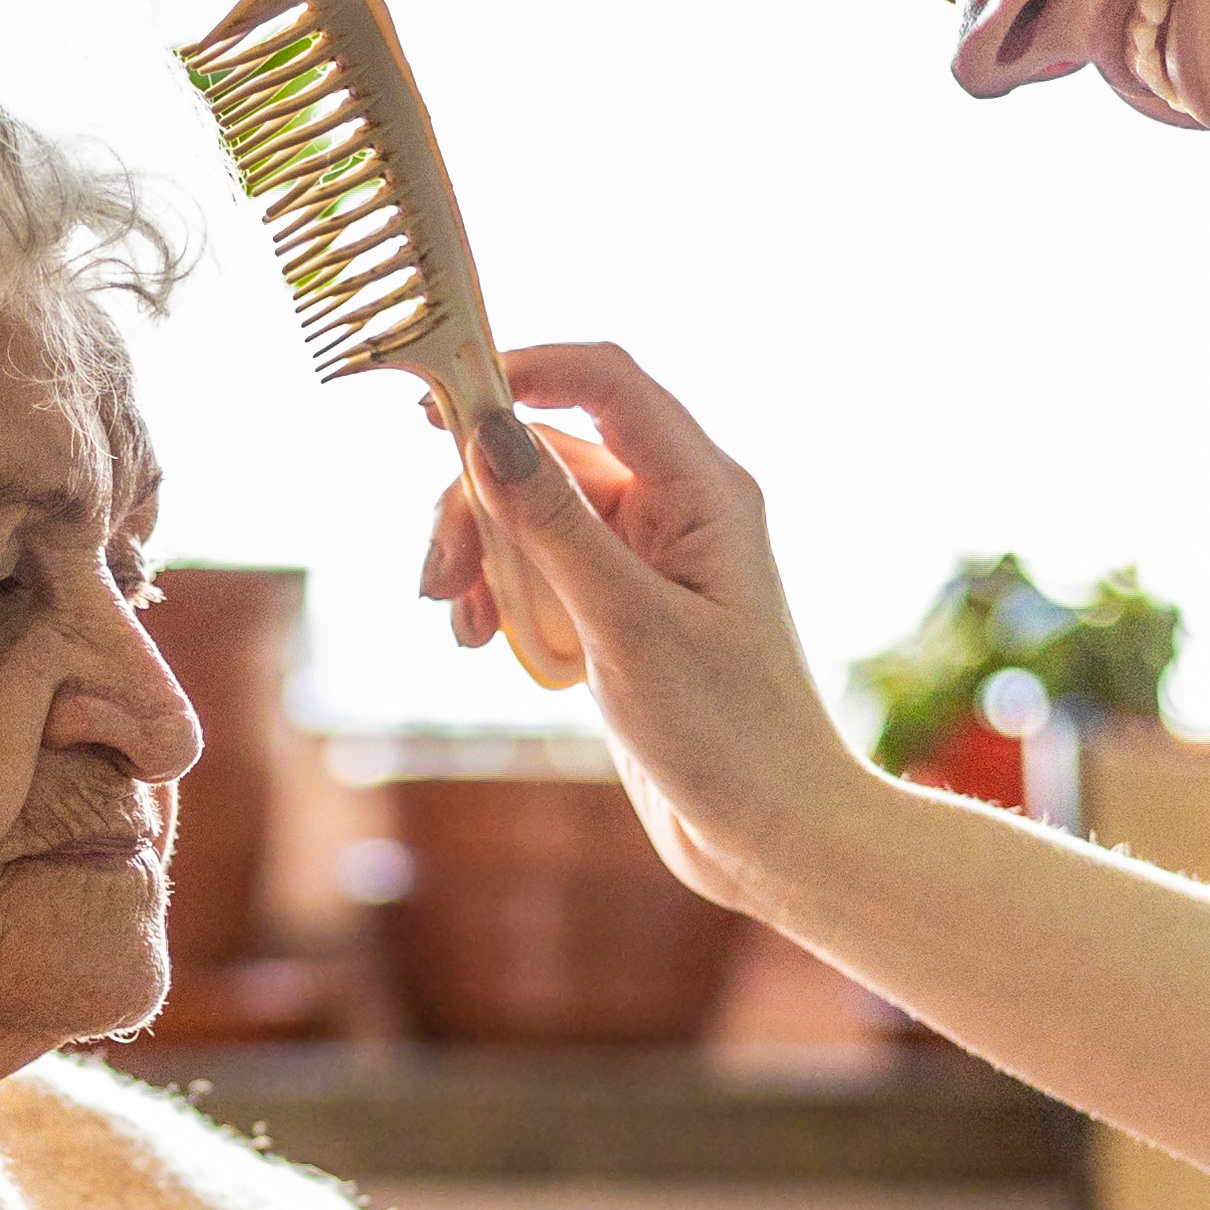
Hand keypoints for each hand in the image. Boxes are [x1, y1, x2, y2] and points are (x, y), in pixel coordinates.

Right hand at [408, 345, 864, 918]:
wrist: (774, 838)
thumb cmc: (730, 736)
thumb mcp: (628, 626)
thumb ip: (555, 526)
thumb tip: (489, 431)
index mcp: (703, 490)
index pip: (604, 383)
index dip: (521, 371)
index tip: (436, 403)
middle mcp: (675, 510)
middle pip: (547, 453)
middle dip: (478, 501)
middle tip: (437, 577)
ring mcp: (644, 561)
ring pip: (531, 513)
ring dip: (479, 555)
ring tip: (458, 626)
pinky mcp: (618, 611)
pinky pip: (538, 569)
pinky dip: (500, 595)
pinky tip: (481, 643)